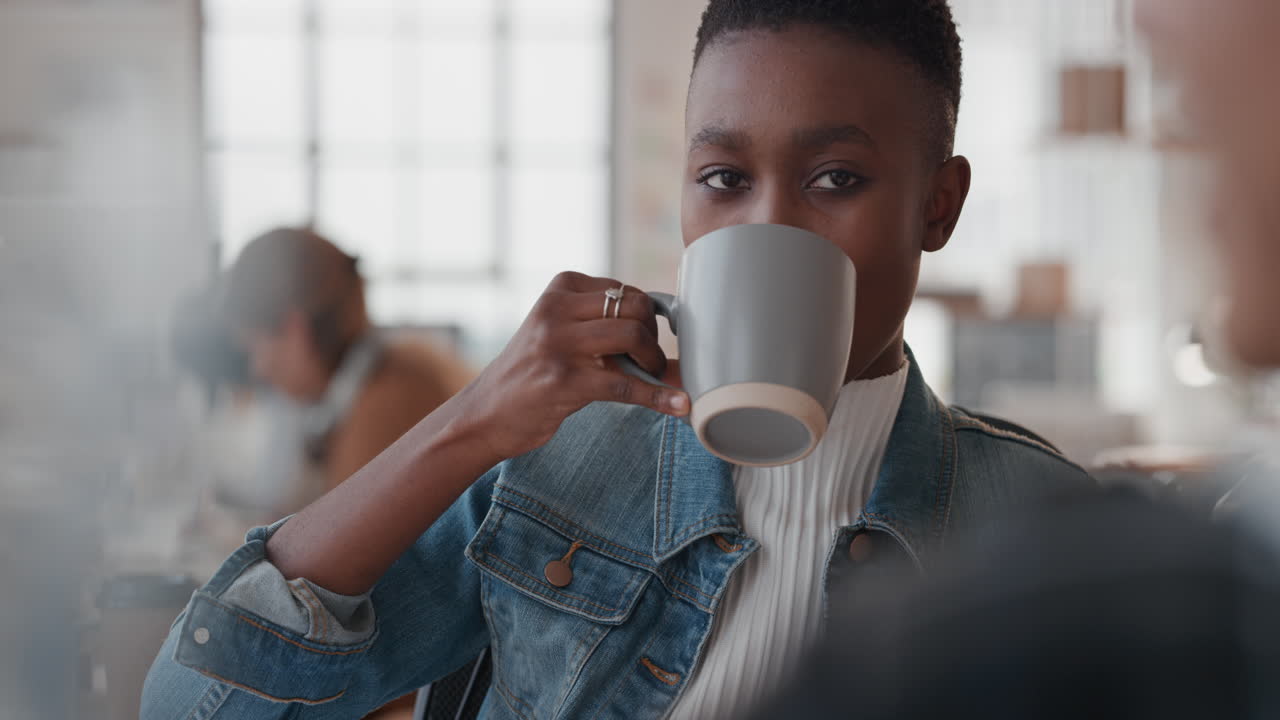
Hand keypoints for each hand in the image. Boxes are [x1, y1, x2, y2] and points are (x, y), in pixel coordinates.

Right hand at [453, 272, 688, 460]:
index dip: (645, 316)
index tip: (647, 338)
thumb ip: (600, 323)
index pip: (624, 290)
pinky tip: (677, 405)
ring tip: (651, 377)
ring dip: (655, 363)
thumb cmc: (531, 373)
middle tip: (649, 360)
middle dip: (653, 336)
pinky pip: (626, 385)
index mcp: (558, 290)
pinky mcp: (564, 382)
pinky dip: (658, 397)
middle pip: (634, 308)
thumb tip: (668, 330)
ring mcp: (559, 345)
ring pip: (632, 337)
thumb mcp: (557, 332)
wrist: (485, 414)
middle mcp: (556, 310)